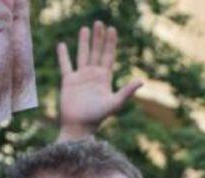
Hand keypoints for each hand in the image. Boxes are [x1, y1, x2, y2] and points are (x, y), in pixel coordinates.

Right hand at [57, 21, 142, 141]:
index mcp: (104, 78)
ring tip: (85, 28)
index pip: (108, 56)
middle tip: (99, 23)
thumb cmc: (97, 117)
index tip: (112, 29)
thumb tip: (142, 81)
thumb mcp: (114, 103)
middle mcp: (93, 75)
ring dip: (84, 42)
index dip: (110, 43)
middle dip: (98, 38)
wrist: (79, 127)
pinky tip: (62, 45)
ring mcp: (80, 77)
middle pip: (96, 52)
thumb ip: (127, 91)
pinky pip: (65, 65)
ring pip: (82, 55)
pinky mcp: (68, 81)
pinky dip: (63, 55)